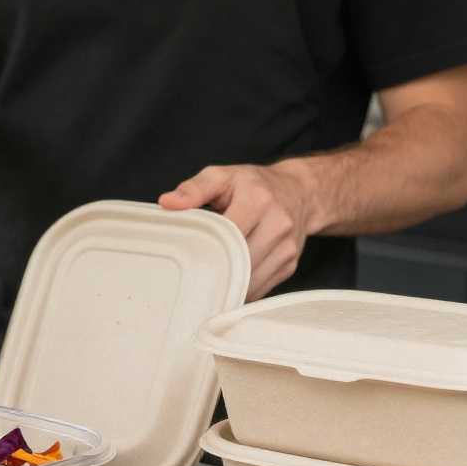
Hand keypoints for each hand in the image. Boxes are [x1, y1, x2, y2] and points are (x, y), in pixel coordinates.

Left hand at [159, 162, 313, 298]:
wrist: (299, 191)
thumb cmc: (252, 184)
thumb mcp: (221, 176)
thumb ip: (194, 188)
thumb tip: (168, 203)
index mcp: (258, 200)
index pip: (229, 233)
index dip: (207, 247)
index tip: (187, 255)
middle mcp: (278, 224)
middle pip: (240, 260)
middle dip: (216, 269)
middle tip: (191, 276)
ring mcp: (288, 247)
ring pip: (252, 280)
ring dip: (229, 284)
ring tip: (208, 281)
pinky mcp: (290, 264)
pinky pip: (262, 287)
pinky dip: (243, 289)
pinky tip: (228, 282)